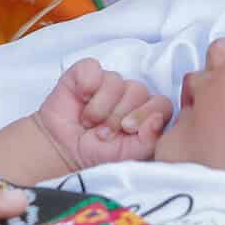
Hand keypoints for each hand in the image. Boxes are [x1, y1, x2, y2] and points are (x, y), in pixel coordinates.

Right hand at [33, 59, 172, 168]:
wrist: (62, 150)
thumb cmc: (97, 153)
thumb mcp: (127, 156)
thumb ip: (149, 140)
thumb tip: (157, 118)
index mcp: (146, 113)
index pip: (161, 104)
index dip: (145, 114)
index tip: (127, 129)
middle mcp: (130, 95)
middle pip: (139, 91)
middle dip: (117, 116)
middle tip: (102, 133)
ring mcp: (109, 82)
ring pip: (116, 82)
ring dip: (100, 107)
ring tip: (89, 123)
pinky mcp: (86, 73)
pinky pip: (93, 68)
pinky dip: (86, 86)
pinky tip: (80, 100)